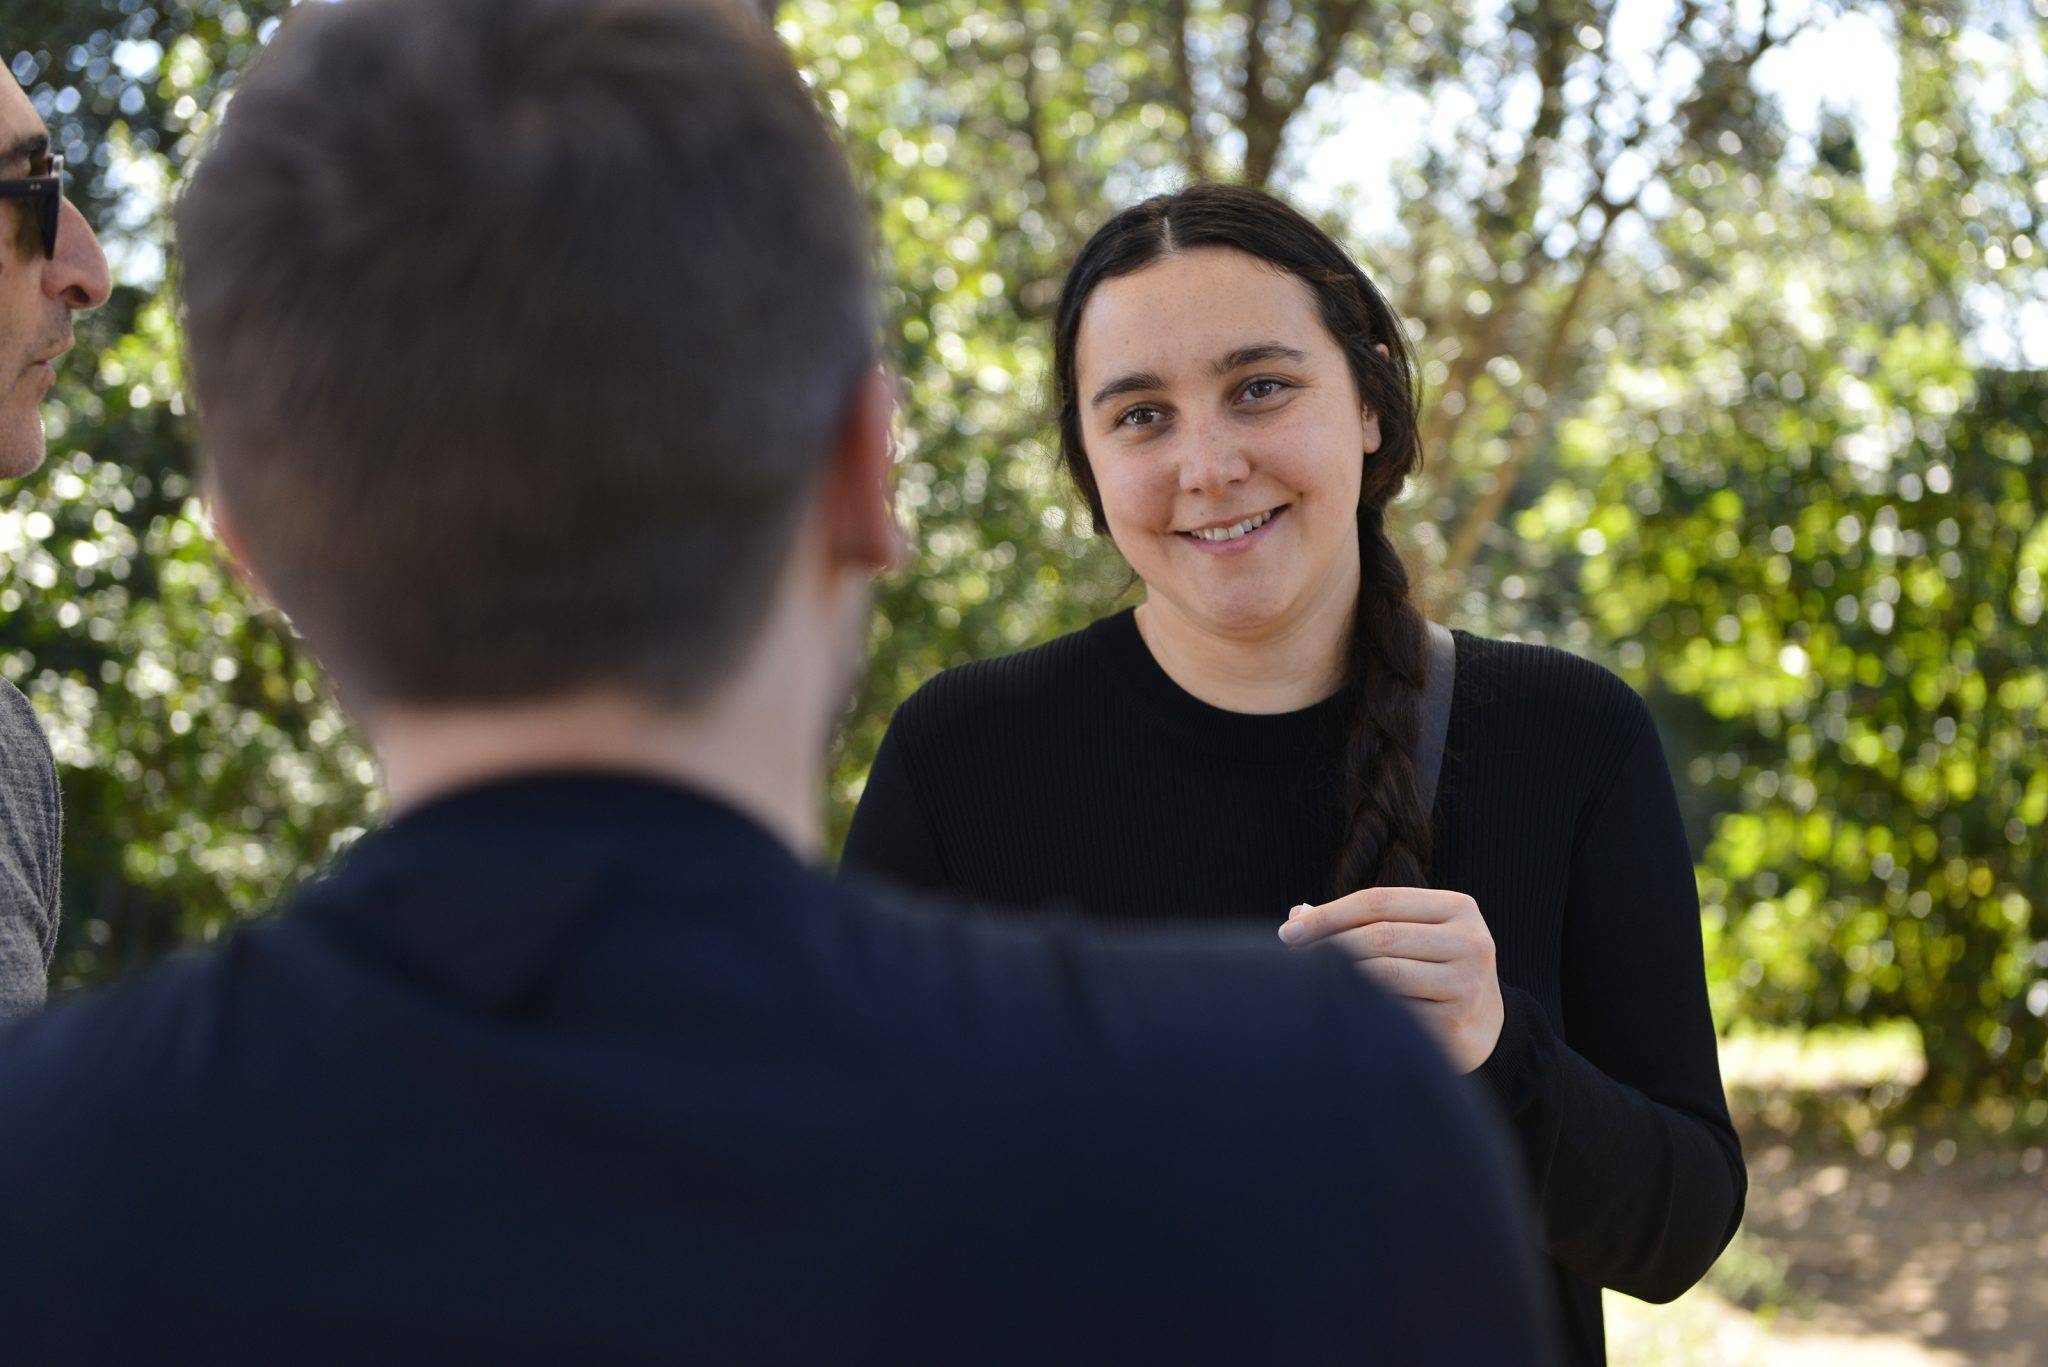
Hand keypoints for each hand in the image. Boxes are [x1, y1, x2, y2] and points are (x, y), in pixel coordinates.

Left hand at [1278, 887, 1504, 1073]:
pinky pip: (1394, 1014)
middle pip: (1381, 936)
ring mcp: (1467, 985)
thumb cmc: (1432, 968)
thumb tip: (1296, 916)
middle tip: (1291, 963)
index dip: (1328, 915)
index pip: (1378, 901)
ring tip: (1312, 985)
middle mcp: (1471, 942)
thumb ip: (1361, 920)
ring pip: (1385, 975)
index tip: (1288, 933)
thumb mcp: (1412, 932)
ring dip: (1341, 980)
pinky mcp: (1456, 1025)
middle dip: (1329, 948)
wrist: (1486, 1024)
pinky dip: (1364, 1011)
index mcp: (1458, 907)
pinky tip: (1343, 1013)